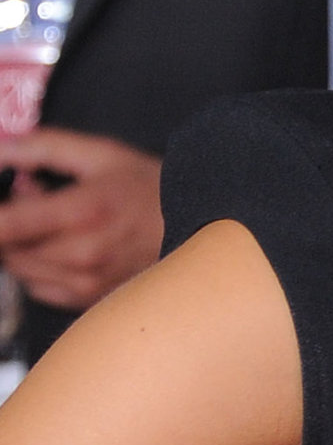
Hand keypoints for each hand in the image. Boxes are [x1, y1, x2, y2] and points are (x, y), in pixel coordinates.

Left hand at [0, 128, 163, 309]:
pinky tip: (61, 245)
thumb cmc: (151, 186)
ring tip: (52, 221)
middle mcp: (81, 252)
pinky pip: (38, 288)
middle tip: (31, 198)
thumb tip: (2, 148)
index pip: (4, 226)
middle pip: (7, 249)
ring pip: (19, 269)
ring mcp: (86, 280)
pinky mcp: (89, 297)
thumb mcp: (102, 154)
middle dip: (7, 225)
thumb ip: (44, 147)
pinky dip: (37, 267)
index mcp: (82, 211)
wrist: (202, 222)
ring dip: (21, 246)